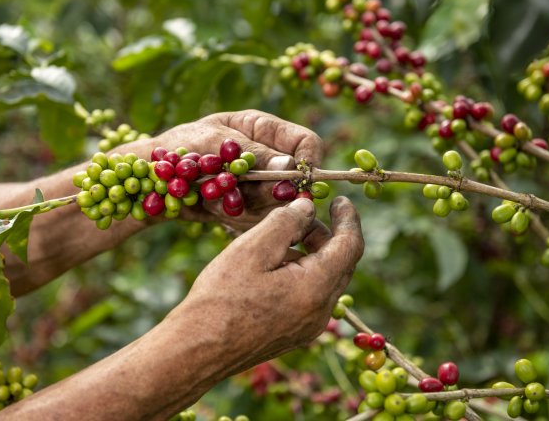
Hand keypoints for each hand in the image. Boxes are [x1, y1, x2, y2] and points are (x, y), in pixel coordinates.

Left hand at [150, 110, 323, 229]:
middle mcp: (267, 157)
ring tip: (215, 195)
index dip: (308, 162)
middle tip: (244, 195)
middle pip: (295, 179)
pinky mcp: (247, 208)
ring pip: (278, 203)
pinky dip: (238, 218)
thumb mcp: (214, 142)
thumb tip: (291, 166)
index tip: (298, 182)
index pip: (306, 142)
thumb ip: (253, 154)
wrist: (150, 182)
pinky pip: (259, 220)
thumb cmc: (178, 149)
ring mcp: (258, 185)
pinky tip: (212, 207)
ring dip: (250, 206)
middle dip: (274, 191)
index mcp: (263, 129)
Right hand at [171, 196, 362, 374]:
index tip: (339, 199)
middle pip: (340, 263)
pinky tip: (271, 268)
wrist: (197, 350)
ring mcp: (308, 327)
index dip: (348, 219)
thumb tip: (308, 208)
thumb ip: (286, 221)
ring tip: (277, 240)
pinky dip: (301, 273)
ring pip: (324, 280)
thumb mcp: (253, 248)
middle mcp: (321, 312)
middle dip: (325, 235)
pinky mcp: (294, 334)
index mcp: (316, 288)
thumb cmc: (221, 297)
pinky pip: (310, 296)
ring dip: (311, 254)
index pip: (350, 246)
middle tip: (299, 215)